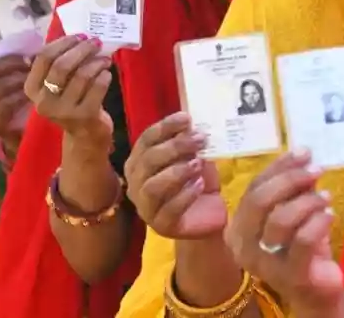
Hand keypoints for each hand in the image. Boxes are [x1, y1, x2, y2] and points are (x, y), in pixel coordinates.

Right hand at [0, 53, 30, 141]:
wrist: (20, 131)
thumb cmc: (17, 99)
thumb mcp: (11, 78)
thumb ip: (12, 64)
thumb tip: (30, 43)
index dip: (3, 55)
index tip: (25, 53)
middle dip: (11, 64)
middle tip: (32, 63)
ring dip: (21, 80)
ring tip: (37, 78)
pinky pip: (6, 105)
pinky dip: (22, 97)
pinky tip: (33, 95)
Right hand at [26, 34, 113, 145]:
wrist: (84, 134)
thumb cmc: (72, 101)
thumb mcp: (58, 85)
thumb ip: (60, 63)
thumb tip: (79, 36)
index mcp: (32, 88)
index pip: (43, 58)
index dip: (63, 43)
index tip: (80, 35)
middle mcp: (43, 101)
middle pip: (62, 66)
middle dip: (82, 49)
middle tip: (96, 42)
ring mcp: (63, 111)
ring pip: (82, 76)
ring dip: (96, 62)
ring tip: (105, 59)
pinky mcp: (84, 116)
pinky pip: (97, 87)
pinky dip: (104, 76)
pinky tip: (107, 75)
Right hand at [124, 111, 224, 238]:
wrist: (207, 216)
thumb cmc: (195, 181)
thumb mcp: (194, 156)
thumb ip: (189, 140)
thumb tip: (193, 119)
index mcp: (140, 162)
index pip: (146, 140)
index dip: (165, 127)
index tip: (187, 119)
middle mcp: (136, 183)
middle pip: (148, 161)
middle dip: (175, 147)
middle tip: (201, 140)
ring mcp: (145, 206)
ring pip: (152, 187)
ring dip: (176, 172)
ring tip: (198, 164)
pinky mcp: (161, 225)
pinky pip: (168, 209)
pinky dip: (185, 195)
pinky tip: (200, 185)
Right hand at [225, 150, 343, 313]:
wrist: (316, 290)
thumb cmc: (302, 247)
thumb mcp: (294, 212)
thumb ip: (293, 188)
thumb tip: (304, 155)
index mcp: (239, 228)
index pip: (253, 188)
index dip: (278, 167)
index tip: (304, 152)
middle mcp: (243, 247)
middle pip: (259, 201)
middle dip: (290, 180)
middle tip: (317, 169)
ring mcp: (264, 264)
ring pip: (280, 220)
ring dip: (308, 201)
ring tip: (326, 198)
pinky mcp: (291, 275)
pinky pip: (303, 240)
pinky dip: (319, 222)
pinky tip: (330, 216)